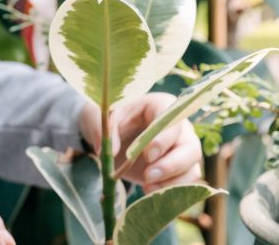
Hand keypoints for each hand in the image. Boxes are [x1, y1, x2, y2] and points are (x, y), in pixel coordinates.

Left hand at [79, 93, 202, 193]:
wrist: (112, 134)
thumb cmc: (110, 118)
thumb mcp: (103, 116)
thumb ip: (105, 129)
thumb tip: (108, 151)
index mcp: (160, 105)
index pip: (172, 120)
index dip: (163, 139)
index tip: (148, 155)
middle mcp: (178, 126)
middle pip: (190, 146)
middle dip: (171, 165)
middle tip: (148, 176)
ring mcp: (182, 148)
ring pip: (192, 167)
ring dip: (172, 181)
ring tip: (147, 187)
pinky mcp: (180, 168)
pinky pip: (187, 182)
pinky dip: (171, 190)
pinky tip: (150, 192)